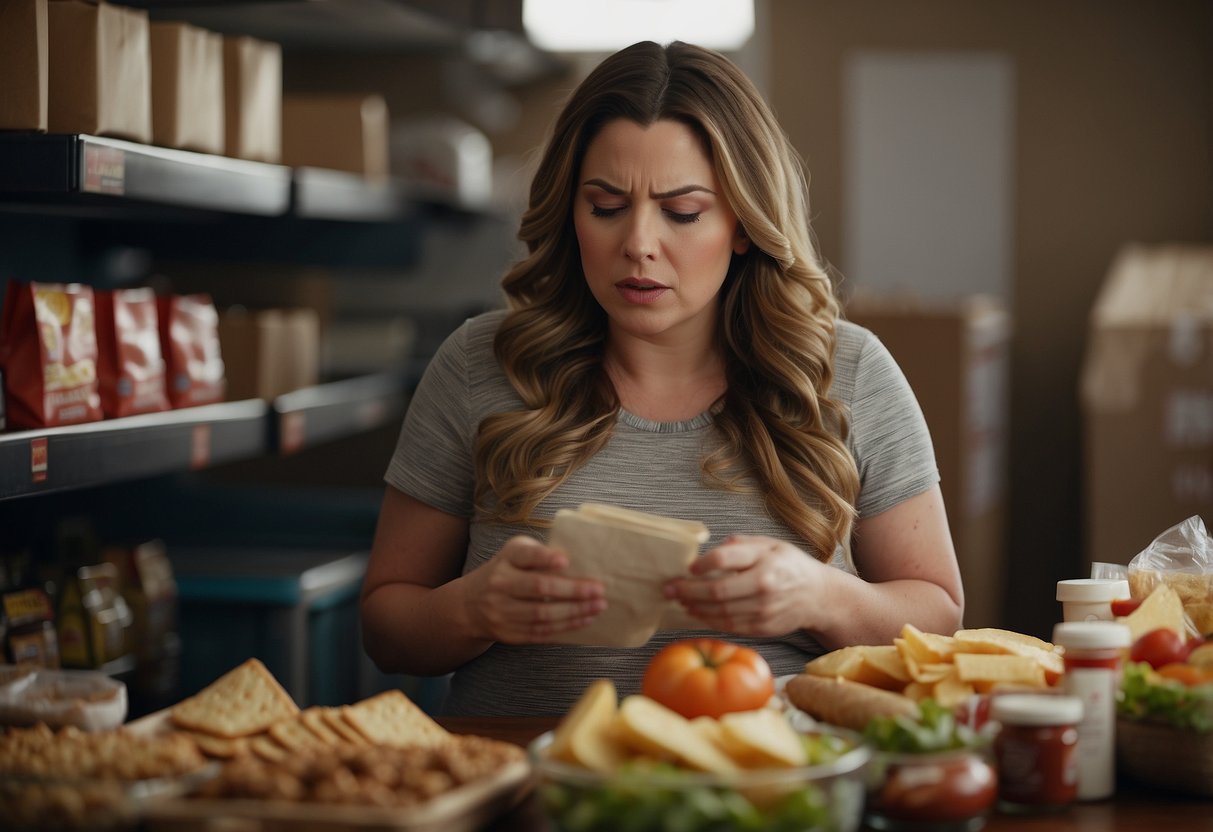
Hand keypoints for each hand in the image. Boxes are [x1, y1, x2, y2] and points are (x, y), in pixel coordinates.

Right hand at [461, 535, 606, 643]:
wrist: (470, 605)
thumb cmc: (506, 571)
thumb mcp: (515, 554)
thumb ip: (540, 553)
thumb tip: (578, 561)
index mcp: (506, 560)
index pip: (525, 556)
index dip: (545, 558)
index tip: (565, 560)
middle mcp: (500, 584)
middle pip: (539, 588)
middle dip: (572, 590)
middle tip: (599, 590)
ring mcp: (502, 612)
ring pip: (543, 615)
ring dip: (575, 612)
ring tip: (598, 607)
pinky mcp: (509, 633)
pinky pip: (541, 632)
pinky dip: (566, 627)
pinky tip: (584, 620)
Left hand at [664, 534, 831, 636]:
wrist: (817, 596)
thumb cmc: (789, 565)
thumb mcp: (770, 543)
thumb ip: (740, 544)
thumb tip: (709, 552)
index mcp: (765, 561)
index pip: (724, 560)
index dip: (701, 564)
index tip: (688, 567)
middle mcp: (764, 588)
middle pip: (716, 592)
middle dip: (688, 590)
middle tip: (670, 587)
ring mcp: (763, 611)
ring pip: (719, 613)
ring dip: (694, 607)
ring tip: (679, 600)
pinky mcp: (762, 628)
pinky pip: (728, 626)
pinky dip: (708, 620)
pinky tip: (696, 612)